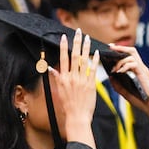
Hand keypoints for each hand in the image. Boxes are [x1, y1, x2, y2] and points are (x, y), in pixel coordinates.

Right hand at [49, 30, 98, 145]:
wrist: (77, 117)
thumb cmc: (68, 106)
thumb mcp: (59, 91)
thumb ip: (57, 78)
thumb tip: (52, 69)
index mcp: (63, 78)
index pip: (63, 58)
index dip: (63, 46)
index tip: (64, 37)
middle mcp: (71, 77)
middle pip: (73, 55)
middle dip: (76, 42)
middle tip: (78, 32)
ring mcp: (81, 80)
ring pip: (83, 60)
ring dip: (85, 47)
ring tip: (87, 38)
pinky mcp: (91, 84)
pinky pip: (93, 69)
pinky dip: (95, 60)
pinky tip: (97, 52)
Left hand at [105, 44, 148, 115]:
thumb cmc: (141, 100)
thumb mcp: (125, 93)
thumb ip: (118, 85)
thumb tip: (110, 77)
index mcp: (136, 70)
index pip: (129, 55)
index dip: (120, 50)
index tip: (111, 48)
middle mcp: (140, 67)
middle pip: (131, 51)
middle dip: (120, 48)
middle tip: (111, 48)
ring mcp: (142, 70)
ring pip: (131, 55)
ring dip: (120, 61)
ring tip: (114, 69)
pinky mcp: (144, 74)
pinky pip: (134, 64)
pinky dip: (125, 66)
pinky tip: (120, 72)